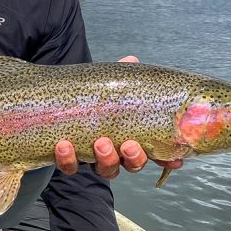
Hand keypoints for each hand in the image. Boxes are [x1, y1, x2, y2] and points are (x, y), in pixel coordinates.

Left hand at [54, 56, 180, 178]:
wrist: (57, 107)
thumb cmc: (91, 98)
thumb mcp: (107, 87)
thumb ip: (119, 78)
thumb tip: (132, 60)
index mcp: (131, 136)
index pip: (154, 152)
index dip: (166, 159)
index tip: (174, 160)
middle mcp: (116, 153)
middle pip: (133, 165)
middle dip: (134, 158)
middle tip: (128, 145)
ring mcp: (93, 159)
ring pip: (107, 170)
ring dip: (106, 160)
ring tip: (100, 143)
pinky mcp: (69, 161)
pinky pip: (70, 167)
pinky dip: (67, 160)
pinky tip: (63, 145)